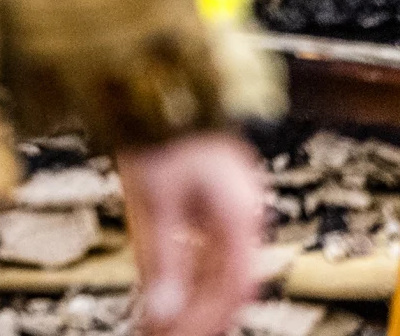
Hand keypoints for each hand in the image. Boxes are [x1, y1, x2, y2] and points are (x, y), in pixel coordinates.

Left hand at [119, 130, 270, 335]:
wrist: (167, 88)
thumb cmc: (165, 130)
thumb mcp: (156, 199)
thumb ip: (161, 259)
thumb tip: (162, 311)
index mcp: (240, 214)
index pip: (234, 287)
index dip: (209, 319)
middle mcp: (243, 217)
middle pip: (229, 286)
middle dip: (200, 319)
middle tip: (166, 335)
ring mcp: (231, 212)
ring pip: (218, 275)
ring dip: (193, 305)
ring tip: (162, 326)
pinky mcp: (214, 208)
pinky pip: (206, 257)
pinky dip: (187, 282)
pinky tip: (167, 299)